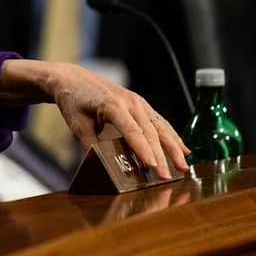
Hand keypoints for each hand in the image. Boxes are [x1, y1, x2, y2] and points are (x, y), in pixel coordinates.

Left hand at [0, 59, 189, 178]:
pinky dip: (172, 136)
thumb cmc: (72, 100)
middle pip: (150, 131)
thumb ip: (90, 144)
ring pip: (161, 126)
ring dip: (173, 147)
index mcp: (112, 105)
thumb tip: (103, 166)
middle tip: (167, 177)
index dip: (143, 150)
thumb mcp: (76, 124)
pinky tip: (183, 149)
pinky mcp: (140, 103)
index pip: (131, 131)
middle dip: (161, 156)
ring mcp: (137, 101)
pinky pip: (160, 121)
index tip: (153, 166)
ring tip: (183, 167)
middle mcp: (130, 102)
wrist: (72, 78)